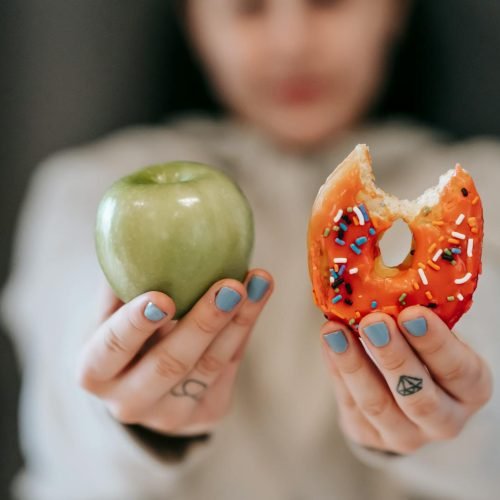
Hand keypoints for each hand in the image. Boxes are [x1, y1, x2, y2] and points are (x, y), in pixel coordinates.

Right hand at [77, 270, 272, 435]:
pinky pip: (230, 367)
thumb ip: (121, 283)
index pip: (112, 349)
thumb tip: (136, 232)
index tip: (162, 297)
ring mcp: (170, 416)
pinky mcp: (207, 414)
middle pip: (170, 364)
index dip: (135, 324)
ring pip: (210, 367)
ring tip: (258, 282)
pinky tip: (257, 296)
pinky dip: (244, 328)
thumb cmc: (126, 333)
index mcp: (95, 373)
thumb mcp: (112, 312)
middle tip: (230, 285)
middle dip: (204, 323)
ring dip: (238, 321)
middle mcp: (129, 403)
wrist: (145, 382)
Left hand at [321, 306, 492, 454]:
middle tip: (373, 322)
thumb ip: (417, 319)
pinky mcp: (369, 437)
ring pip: (377, 404)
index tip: (412, 313)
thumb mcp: (432, 337)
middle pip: (419, 397)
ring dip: (353, 364)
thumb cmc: (423, 353)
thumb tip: (383, 279)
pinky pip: (349, 403)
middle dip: (393, 357)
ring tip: (335, 330)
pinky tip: (329, 341)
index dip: (435, 343)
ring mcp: (405, 435)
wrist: (404, 394)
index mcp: (469, 389)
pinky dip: (336, 369)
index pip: (459, 370)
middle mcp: (444, 420)